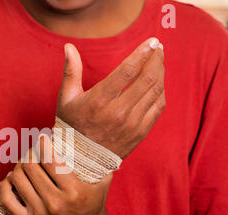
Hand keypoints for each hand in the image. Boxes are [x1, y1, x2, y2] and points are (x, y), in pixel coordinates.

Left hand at [0, 134, 113, 214]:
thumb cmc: (94, 208)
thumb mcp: (103, 184)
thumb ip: (100, 162)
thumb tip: (97, 137)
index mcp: (74, 191)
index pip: (50, 159)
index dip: (42, 143)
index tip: (42, 138)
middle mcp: (55, 203)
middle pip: (30, 166)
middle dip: (30, 153)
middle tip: (33, 152)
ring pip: (18, 179)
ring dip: (18, 166)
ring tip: (24, 164)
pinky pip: (8, 200)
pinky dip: (6, 185)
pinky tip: (11, 178)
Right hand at [57, 38, 165, 158]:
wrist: (80, 159)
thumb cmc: (72, 125)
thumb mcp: (66, 98)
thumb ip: (71, 71)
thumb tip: (69, 47)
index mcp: (99, 101)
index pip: (127, 71)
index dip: (142, 53)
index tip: (152, 42)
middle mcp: (118, 112)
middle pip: (147, 79)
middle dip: (156, 60)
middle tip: (158, 48)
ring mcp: (132, 124)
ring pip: (155, 92)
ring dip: (160, 73)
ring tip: (158, 62)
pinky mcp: (140, 132)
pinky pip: (158, 107)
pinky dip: (160, 91)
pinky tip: (157, 82)